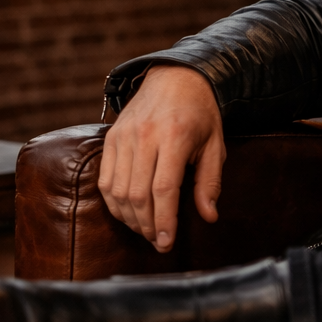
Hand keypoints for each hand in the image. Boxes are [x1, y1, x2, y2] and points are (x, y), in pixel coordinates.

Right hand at [99, 65, 225, 252]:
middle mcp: (145, 136)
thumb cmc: (200, 115)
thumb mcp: (216, 146)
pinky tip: (128, 214)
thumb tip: (209, 216)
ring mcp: (123, 137)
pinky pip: (105, 180)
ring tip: (146, 230)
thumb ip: (210, 182)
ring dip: (130, 218)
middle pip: (137, 194)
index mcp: (175, 137)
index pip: (163, 188)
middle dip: (147, 225)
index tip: (167, 243)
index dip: (164, 220)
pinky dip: (114, 203)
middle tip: (158, 241)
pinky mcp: (110, 138)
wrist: (175, 78)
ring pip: (117, 190)